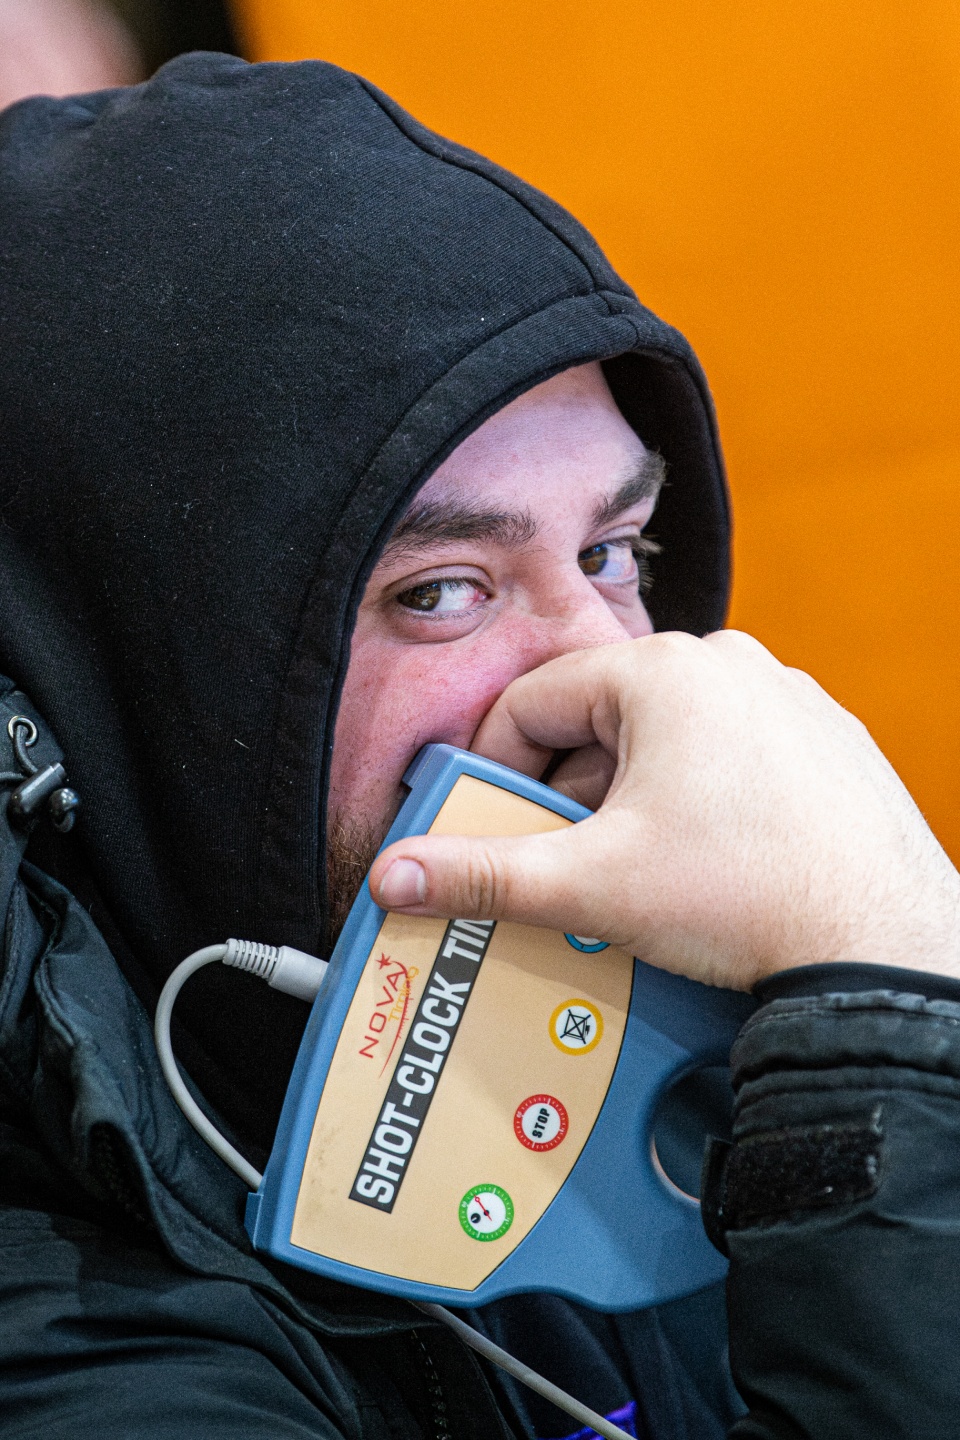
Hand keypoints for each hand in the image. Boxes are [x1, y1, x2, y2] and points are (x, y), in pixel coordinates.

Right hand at [369, 632, 959, 989]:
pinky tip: (702, 862)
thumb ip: (483, 874)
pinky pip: (727, 753)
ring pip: (664, 737)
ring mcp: (784, 700)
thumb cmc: (751, 896)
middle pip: (599, 718)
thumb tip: (401, 872)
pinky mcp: (822, 741)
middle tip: (562, 858)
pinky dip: (696, 797)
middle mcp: (729, 666)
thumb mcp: (592, 884)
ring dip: (629, 796)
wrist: (880, 944)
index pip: (533, 700)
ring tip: (633, 869)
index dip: (494, 765)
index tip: (491, 818)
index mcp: (664, 673)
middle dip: (567, 790)